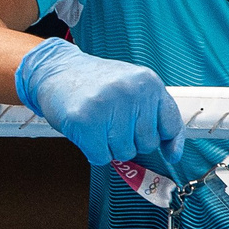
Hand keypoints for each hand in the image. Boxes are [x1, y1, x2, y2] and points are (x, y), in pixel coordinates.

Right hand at [16, 37, 182, 167]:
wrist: (55, 71)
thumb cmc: (93, 83)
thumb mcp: (130, 87)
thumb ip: (153, 113)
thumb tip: (173, 154)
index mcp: (147, 82)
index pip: (171, 125)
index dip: (167, 141)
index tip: (164, 151)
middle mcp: (131, 92)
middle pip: (146, 144)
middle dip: (129, 141)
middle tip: (112, 123)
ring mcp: (108, 106)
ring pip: (124, 153)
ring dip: (109, 146)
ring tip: (98, 124)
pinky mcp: (85, 121)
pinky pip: (101, 157)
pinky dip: (93, 151)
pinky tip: (86, 132)